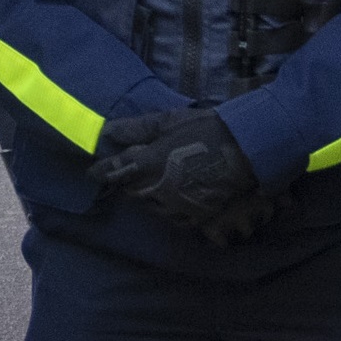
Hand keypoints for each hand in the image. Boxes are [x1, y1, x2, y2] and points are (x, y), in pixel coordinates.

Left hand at [90, 109, 271, 240]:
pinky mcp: (197, 217)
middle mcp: (158, 189)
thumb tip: (107, 132)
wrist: (248, 149)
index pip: (113, 172)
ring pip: (150, 206)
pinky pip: (173, 219)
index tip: (93, 171)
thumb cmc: (205, 129)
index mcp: (147, 164)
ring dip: (146, 196)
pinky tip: (173, 197)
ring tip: (154, 183)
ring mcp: (178, 206)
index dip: (101, 171)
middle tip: (128, 174)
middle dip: (126, 183)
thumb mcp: (168, 122)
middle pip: (130, 191)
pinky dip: (168, 209)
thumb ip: (136, 129)